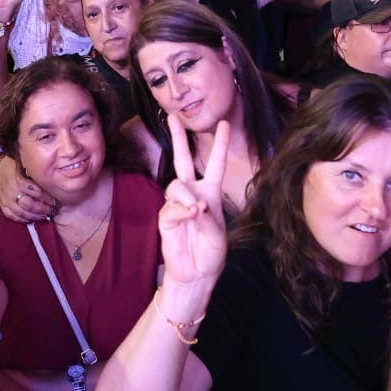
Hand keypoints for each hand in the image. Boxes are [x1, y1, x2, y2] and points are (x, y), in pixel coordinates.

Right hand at [0, 156, 58, 222]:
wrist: (2, 168)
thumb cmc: (18, 167)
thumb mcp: (28, 167)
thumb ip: (38, 176)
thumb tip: (54, 184)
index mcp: (18, 180)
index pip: (36, 192)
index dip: (47, 198)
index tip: (54, 200)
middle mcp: (11, 191)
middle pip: (28, 204)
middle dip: (41, 209)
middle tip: (50, 209)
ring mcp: (5, 199)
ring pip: (21, 213)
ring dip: (34, 216)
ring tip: (43, 215)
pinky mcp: (2, 205)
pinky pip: (11, 216)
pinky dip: (22, 219)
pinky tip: (30, 219)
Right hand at [157, 114, 229, 290]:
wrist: (196, 273)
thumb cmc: (211, 253)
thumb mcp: (218, 234)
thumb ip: (207, 217)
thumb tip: (193, 205)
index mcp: (210, 193)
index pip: (215, 164)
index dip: (220, 144)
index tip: (225, 123)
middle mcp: (192, 194)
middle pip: (183, 160)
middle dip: (178, 138)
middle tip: (173, 117)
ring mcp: (177, 204)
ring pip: (176, 184)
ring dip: (187, 196)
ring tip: (195, 211)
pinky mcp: (165, 218)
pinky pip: (171, 206)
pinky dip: (181, 211)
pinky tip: (190, 217)